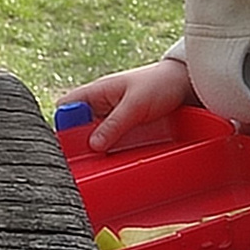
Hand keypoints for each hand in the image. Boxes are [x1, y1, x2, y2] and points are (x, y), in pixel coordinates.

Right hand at [56, 58, 197, 152]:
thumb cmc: (160, 84)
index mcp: (97, 92)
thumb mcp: (136, 105)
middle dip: (77, 142)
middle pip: (77, 125)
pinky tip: (112, 162)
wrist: (186, 84)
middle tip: (84, 160)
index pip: (66, 106)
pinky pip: (110, 141)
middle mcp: (101, 104)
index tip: (70, 144)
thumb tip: (93, 145)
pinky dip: (108, 151)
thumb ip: (114, 124)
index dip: (63, 123)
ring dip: (94, 149)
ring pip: (93, 135)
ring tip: (97, 165)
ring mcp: (113, 117)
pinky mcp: (125, 128)